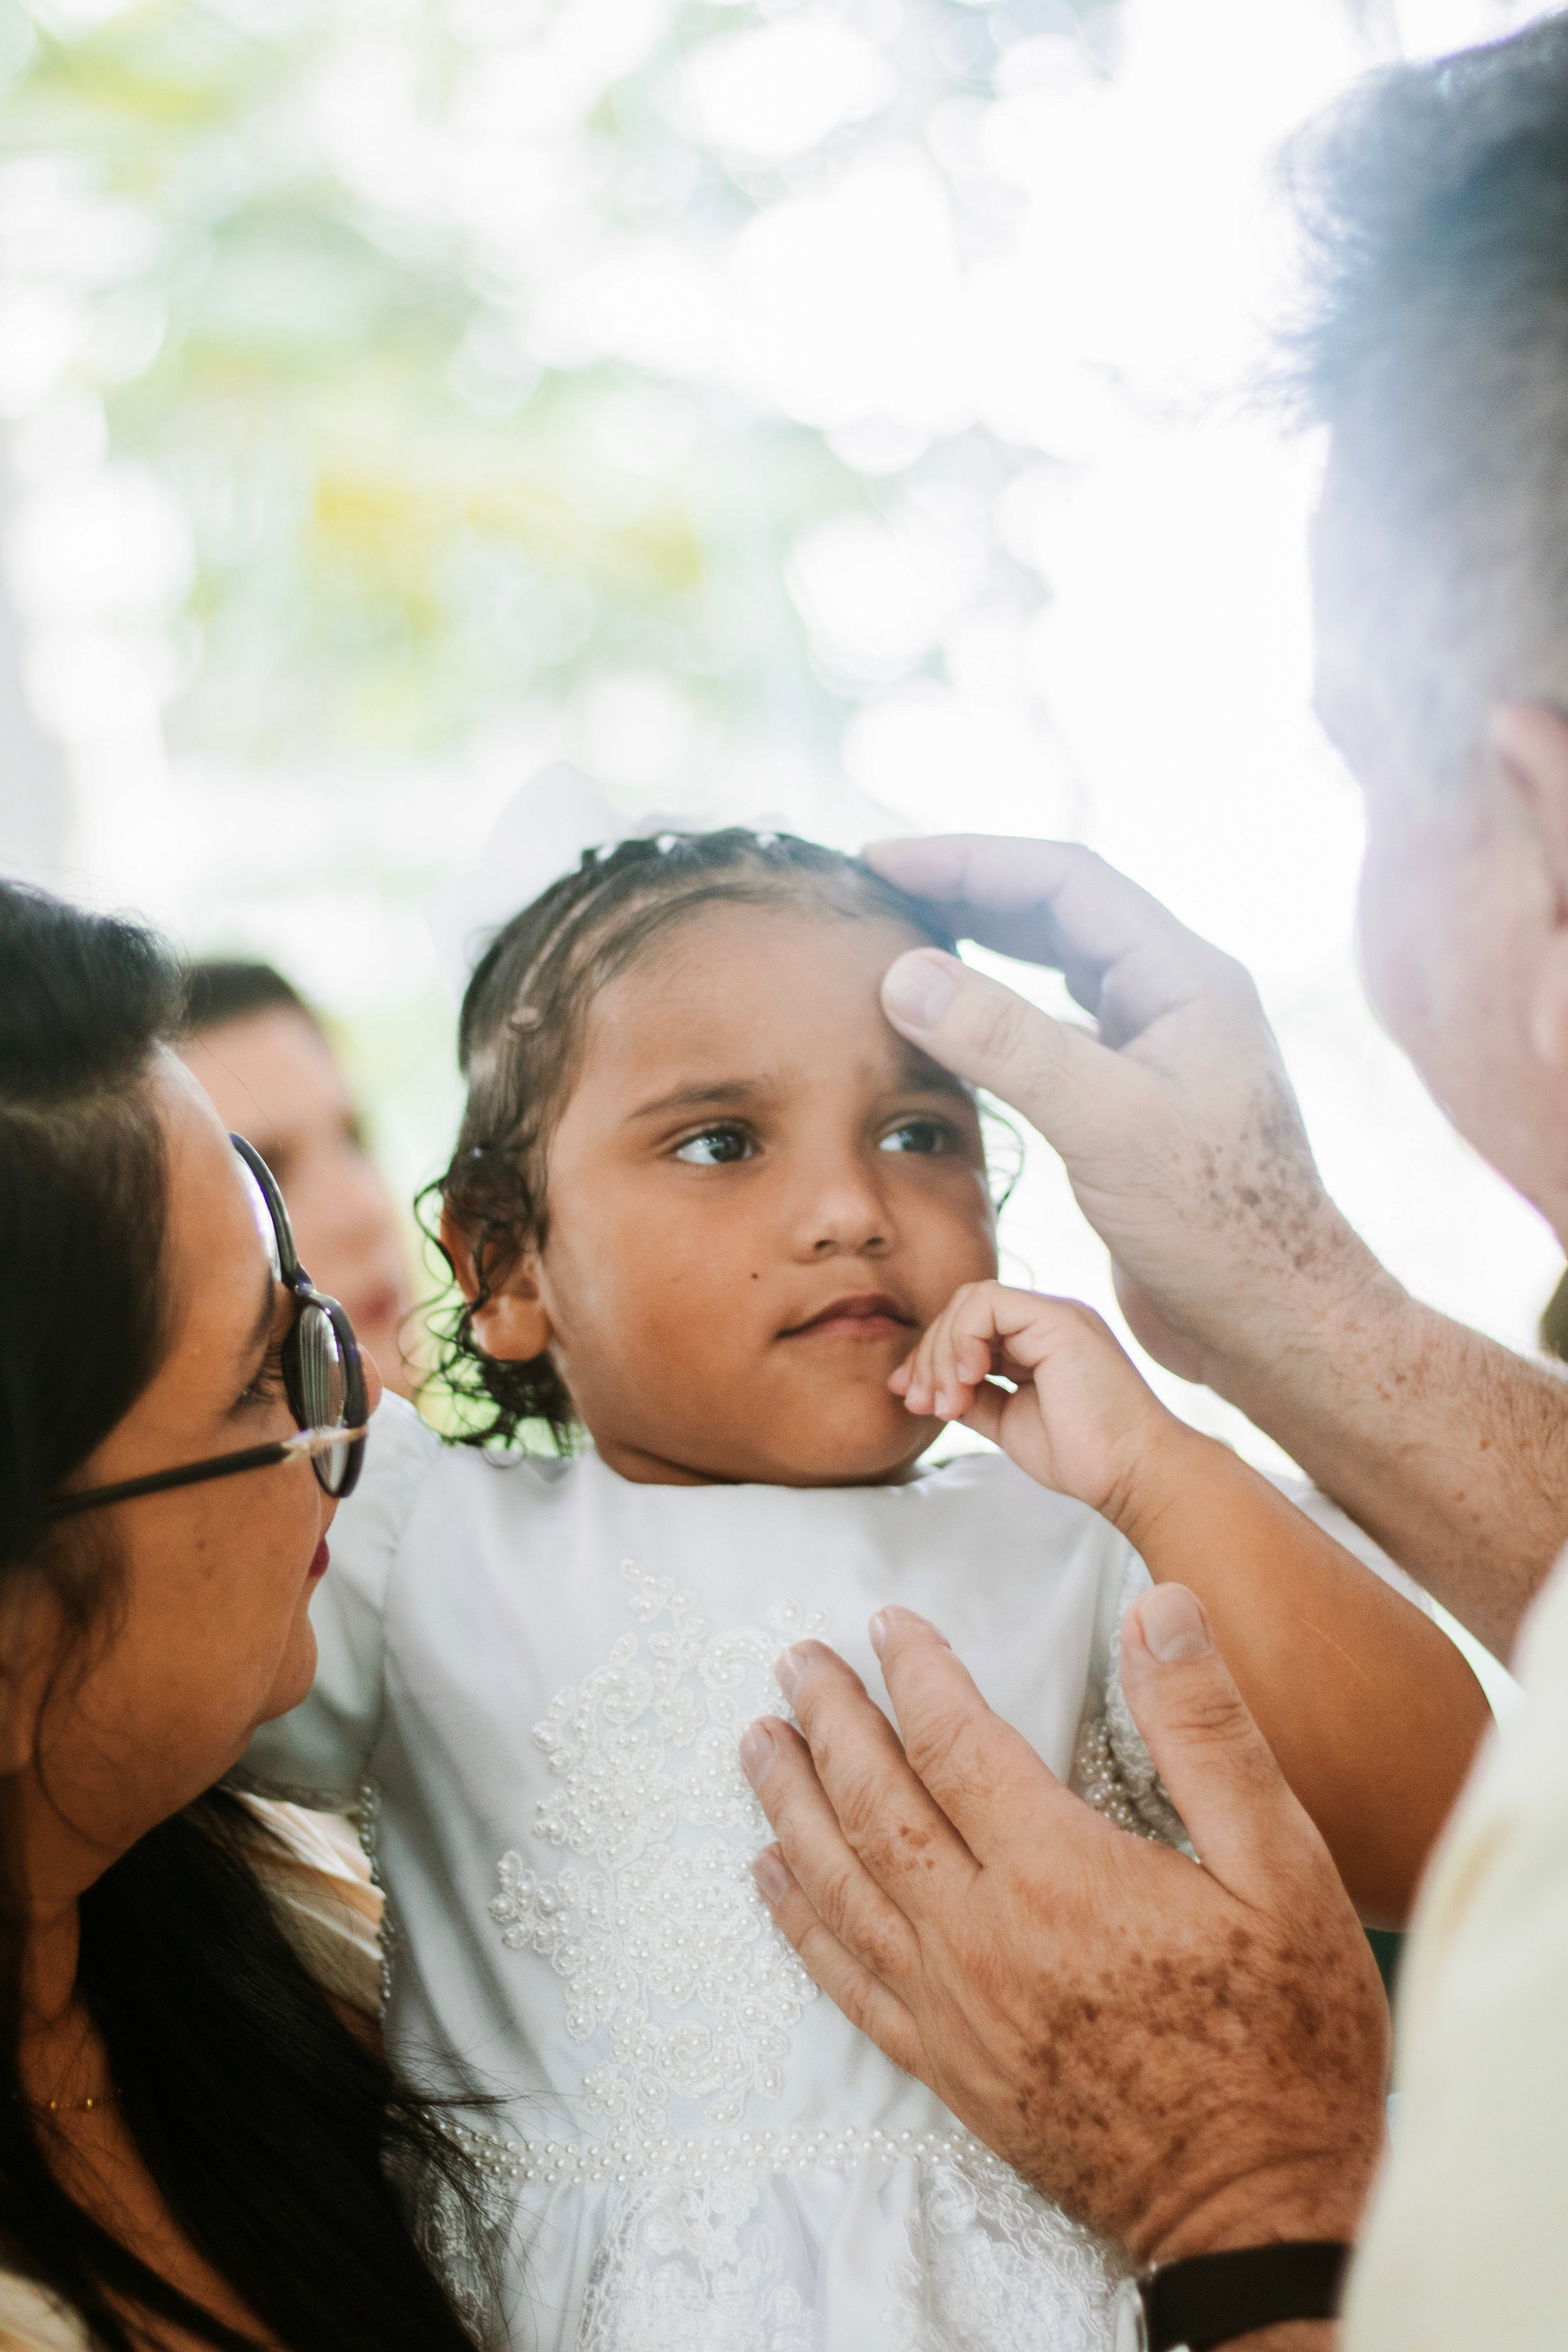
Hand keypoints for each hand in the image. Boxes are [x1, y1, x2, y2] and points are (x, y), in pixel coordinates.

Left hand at [740, 1594, 1388, 2266]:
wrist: (1261, 2213)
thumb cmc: (1290, 2037)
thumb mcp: (1283, 1867)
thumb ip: (1207, 1732)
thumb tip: (1162, 1607)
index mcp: (1060, 1874)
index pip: (955, 1741)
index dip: (916, 1672)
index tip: (888, 1622)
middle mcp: (984, 1938)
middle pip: (875, 1802)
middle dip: (829, 1721)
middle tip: (795, 1661)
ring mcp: (955, 2010)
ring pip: (841, 1883)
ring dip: (790, 1803)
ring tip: (756, 1742)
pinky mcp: (949, 2070)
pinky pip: (848, 1981)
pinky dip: (799, 1921)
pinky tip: (769, 1877)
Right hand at [864, 835, 1393, 1388]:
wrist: (1274, 1322)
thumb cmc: (1218, 1227)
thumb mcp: (1105, 1125)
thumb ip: (1007, 1043)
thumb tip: (906, 974)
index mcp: (1185, 977)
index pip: (1064, 881)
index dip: (969, 860)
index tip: (881, 862)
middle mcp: (1173, 1000)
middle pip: (1057, 914)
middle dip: (968, 893)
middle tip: (880, 889)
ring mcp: (1154, 1053)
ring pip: (1054, 973)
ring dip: (980, 951)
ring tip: (903, 942)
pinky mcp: (1132, 1107)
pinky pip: (1052, 1036)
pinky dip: (993, 1022)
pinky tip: (948, 1034)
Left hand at [890, 1280, 1186, 1533]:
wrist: (1131, 1473)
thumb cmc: (1082, 1455)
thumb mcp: (1008, 1422)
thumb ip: (973, 1398)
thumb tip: (925, 1390)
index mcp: (1038, 1343)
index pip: (968, 1329)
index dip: (931, 1359)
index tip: (911, 1400)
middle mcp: (1046, 1322)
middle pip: (963, 1311)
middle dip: (929, 1357)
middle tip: (922, 1405)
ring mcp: (1055, 1316)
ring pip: (971, 1301)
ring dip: (943, 1352)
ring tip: (948, 1403)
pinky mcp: (1058, 1319)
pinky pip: (988, 1303)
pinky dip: (963, 1339)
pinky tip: (968, 1380)